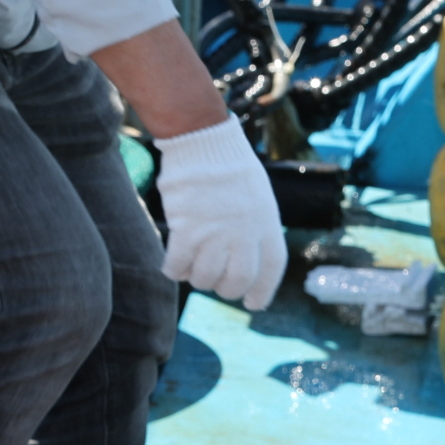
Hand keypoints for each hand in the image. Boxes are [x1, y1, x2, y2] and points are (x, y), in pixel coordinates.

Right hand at [150, 115, 285, 310]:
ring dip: (198, 278)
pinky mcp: (187, 230)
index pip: (271, 268)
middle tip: (216, 284)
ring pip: (205, 278)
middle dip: (226, 289)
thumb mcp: (257, 195)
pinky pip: (178, 267)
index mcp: (267, 221)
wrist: (202, 139)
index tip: (253, 304)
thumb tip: (244, 260)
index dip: (263, 291)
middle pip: (236, 281)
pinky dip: (174, 271)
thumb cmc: (228, 164)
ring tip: (193, 266)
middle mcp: (244, 232)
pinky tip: (173, 264)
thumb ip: (255, 227)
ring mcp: (215, 233)